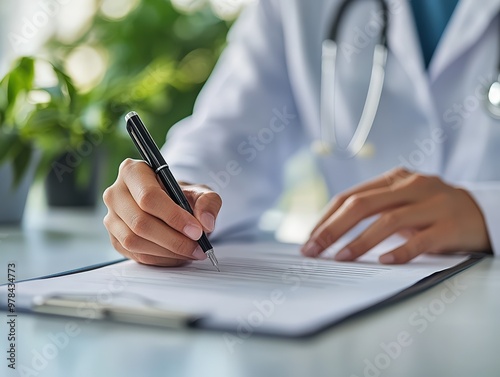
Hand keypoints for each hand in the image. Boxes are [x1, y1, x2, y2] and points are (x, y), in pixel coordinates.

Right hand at [103, 159, 221, 266]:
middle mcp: (116, 193)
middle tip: (198, 246)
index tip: (196, 231)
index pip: (149, 197)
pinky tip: (178, 255)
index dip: (174, 217)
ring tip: (192, 252)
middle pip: (140, 222)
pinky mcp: (115, 239)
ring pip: (135, 242)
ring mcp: (112, 217)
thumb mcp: (201, 192)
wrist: (172, 207)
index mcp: (133, 172)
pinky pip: (136, 255)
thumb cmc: (183, 196)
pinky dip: (161, 259)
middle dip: (173, 239)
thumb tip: (205, 222)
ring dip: (168, 252)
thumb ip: (209, 202)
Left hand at [301, 168, 490, 263]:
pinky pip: (421, 240)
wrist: (481, 212)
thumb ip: (373, 209)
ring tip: (341, 258)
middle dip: (333, 229)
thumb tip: (329, 232)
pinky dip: (400, 251)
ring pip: (388, 220)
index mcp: (394, 179)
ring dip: (360, 241)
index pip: (350, 196)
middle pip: (362, 205)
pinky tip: (383, 261)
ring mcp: (432, 205)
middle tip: (314, 250)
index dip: (327, 218)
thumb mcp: (401, 201)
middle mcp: (411, 187)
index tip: (310, 239)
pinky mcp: (450, 226)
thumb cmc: (430, 210)